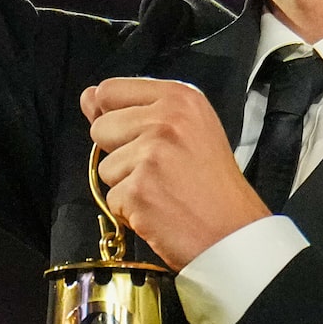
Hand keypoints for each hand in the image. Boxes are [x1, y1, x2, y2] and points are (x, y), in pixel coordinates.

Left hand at [83, 77, 268, 270]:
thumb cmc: (215, 187)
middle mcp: (165, 120)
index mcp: (180, 98)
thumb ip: (135, 110)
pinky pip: (111, 198)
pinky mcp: (139, 189)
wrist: (235, 234)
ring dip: (126, 185)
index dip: (114, 116)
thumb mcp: (189, 129)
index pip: (110, 90)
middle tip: (161, 170)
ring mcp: (151, 154)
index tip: (139, 136)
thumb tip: (87, 97)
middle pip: (101, 127)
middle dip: (120, 153)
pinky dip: (130, 212)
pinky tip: (160, 211)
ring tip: (164, 191)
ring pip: (104, 166)